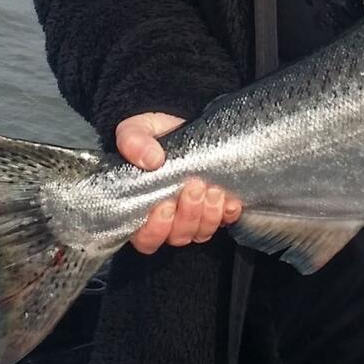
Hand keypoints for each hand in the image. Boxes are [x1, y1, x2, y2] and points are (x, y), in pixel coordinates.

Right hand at [115, 111, 241, 253]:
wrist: (182, 124)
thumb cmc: (155, 134)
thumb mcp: (138, 129)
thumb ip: (133, 142)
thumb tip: (151, 160)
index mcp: (141, 208)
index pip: (146, 239)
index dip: (156, 230)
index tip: (165, 205)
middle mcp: (168, 219)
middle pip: (178, 236)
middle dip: (188, 215)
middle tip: (194, 187)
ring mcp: (193, 215)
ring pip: (201, 232)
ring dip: (208, 215)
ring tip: (213, 189)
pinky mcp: (216, 207)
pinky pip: (225, 220)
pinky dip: (228, 212)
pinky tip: (230, 199)